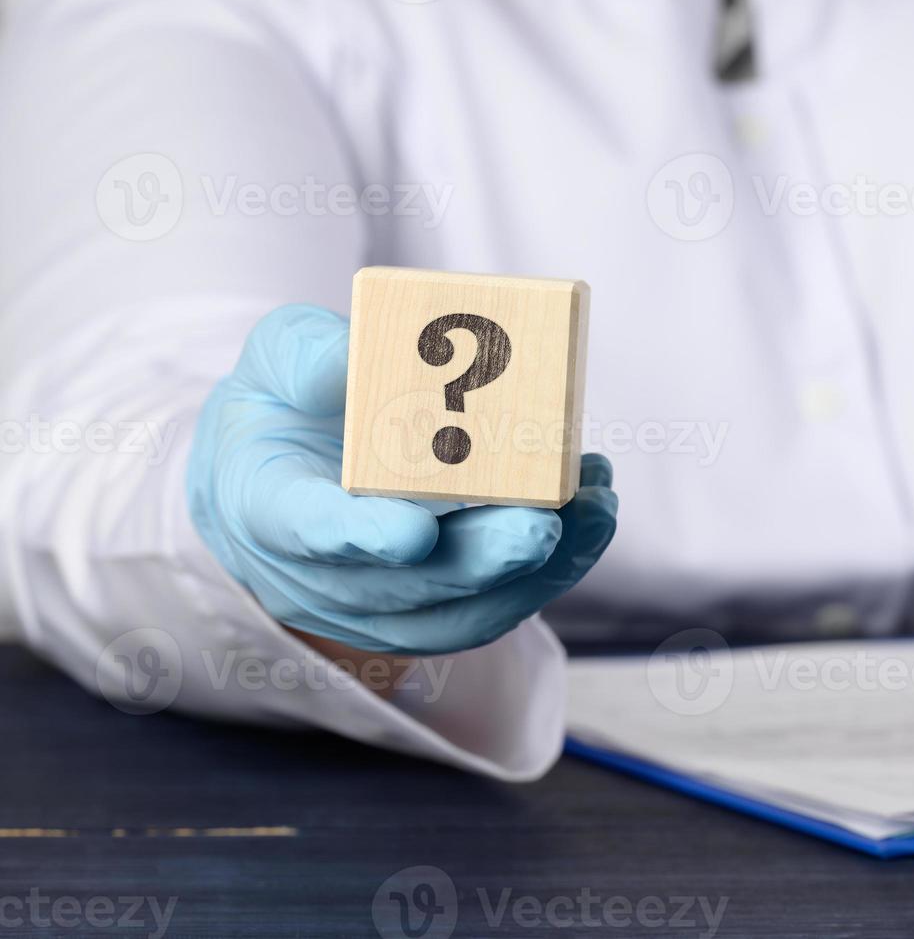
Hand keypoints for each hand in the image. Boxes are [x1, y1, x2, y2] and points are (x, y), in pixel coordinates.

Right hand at [187, 305, 616, 654]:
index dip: (358, 536)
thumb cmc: (282, 407)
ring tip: (593, 512)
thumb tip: (361, 360)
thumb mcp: (275, 359)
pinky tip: (588, 523)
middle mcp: (315, 575)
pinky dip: (545, 576)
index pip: (305, 530)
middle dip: (477, 560)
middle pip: (398, 588)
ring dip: (532, 573)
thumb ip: (310, 355)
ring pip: (453, 613)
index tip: (414, 531)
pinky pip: (484, 612)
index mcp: (265, 506)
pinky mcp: (420, 612)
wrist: (281, 470)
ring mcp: (369, 605)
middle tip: (543, 525)